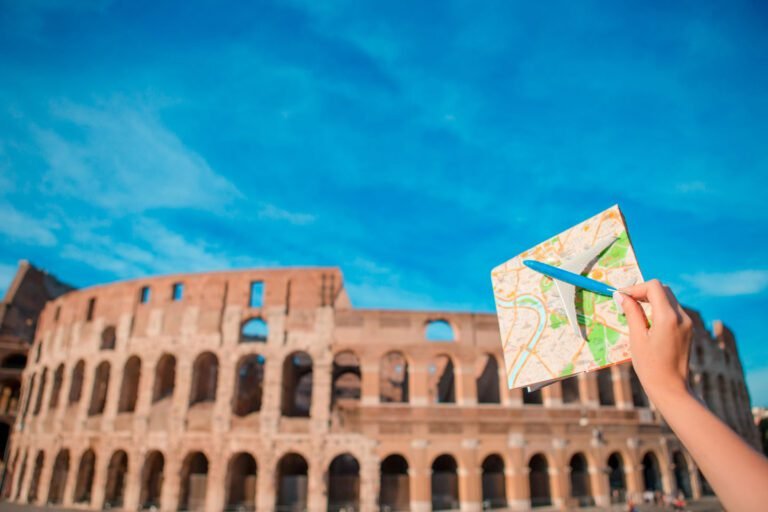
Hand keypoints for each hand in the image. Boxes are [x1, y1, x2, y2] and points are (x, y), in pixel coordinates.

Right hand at [614, 279, 692, 400]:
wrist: (671, 388)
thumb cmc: (650, 366)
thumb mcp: (636, 338)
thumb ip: (631, 313)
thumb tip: (621, 295)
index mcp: (668, 317)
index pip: (654, 287)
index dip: (635, 288)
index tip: (621, 297)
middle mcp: (681, 316)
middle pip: (662, 290)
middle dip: (643, 291)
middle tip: (626, 302)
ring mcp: (687, 323)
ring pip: (668, 298)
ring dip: (651, 299)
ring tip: (634, 312)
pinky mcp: (688, 329)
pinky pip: (673, 310)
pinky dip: (659, 309)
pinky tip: (646, 321)